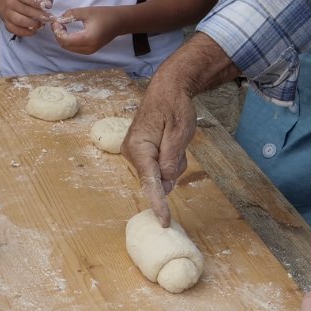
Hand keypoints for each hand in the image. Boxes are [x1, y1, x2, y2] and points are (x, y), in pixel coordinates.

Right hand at [0, 0, 52, 37]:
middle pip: (24, 9)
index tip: (46, 6)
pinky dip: (27, 32)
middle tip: (49, 19)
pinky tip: (34, 30)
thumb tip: (48, 4)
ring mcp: (7, 14)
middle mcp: (10, 2)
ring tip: (42, 24)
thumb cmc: (28, 0)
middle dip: (38, 15)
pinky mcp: (8, 25)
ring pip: (20, 20)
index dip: (35, 1)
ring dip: (33, 24)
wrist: (12, 5)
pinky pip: (16, 30)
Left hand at [52, 6, 119, 55]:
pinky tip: (68, 31)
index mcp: (87, 39)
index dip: (57, 31)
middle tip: (57, 23)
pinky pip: (74, 48)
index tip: (55, 21)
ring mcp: (89, 51)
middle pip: (65, 46)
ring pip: (69, 48)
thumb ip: (70, 14)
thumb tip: (59, 19)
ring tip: (62, 26)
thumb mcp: (86, 11)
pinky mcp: (90, 50)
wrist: (120, 22)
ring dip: (63, 38)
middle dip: (58, 35)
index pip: (65, 40)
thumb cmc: (105, 15)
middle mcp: (88, 48)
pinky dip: (68, 41)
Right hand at [122, 80, 197, 225]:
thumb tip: (164, 185)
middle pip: (157, 179)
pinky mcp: (141, 154)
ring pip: (161, 174)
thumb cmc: (174, 106)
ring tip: (174, 138)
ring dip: (173, 162)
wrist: (168, 89)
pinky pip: (160, 167)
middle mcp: (132, 152)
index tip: (164, 222)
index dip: (158, 203)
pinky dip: (169, 159)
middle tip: (178, 142)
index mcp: (138, 148)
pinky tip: (170, 141)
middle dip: (172, 167)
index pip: (150, 182)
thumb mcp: (179, 133)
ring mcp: (135, 153)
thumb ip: (171, 160)